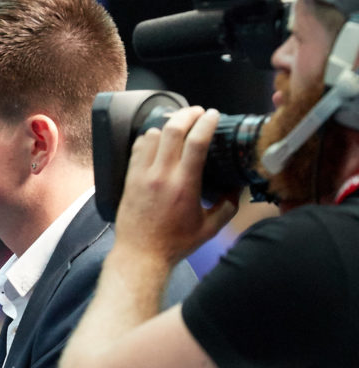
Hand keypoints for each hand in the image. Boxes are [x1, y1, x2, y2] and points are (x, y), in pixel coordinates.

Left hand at [115, 107, 238, 265]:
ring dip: (167, 126)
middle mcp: (162, 175)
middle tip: (197, 112)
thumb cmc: (175, 243)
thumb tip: (237, 190)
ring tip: (178, 126)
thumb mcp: (209, 228)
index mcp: (185, 185)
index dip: (207, 122)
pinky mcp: (129, 179)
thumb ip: (228, 206)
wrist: (140, 255)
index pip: (196, 142)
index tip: (214, 115)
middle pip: (172, 130)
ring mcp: (142, 175)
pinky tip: (157, 140)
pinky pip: (137, 148)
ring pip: (152, 135)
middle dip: (187, 114)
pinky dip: (148, 138)